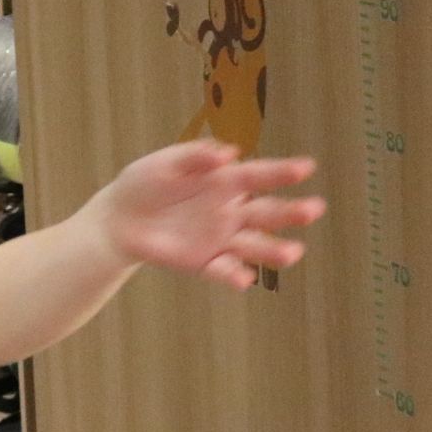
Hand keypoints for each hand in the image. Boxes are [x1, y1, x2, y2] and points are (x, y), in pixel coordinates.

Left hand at [90, 142, 322, 289]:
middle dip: (292, 212)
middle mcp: (232, 211)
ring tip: (292, 253)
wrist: (117, 220)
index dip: (281, 172)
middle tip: (314, 209)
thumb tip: (228, 153)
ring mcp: (221, 239)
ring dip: (273, 250)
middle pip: (268, 213)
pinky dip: (234, 274)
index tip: (306, 167)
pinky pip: (224, 270)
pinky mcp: (205, 262)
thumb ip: (195, 156)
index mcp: (226, 181)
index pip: (260, 175)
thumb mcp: (164, 163)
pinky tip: (243, 279)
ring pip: (254, 246)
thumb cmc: (144, 183)